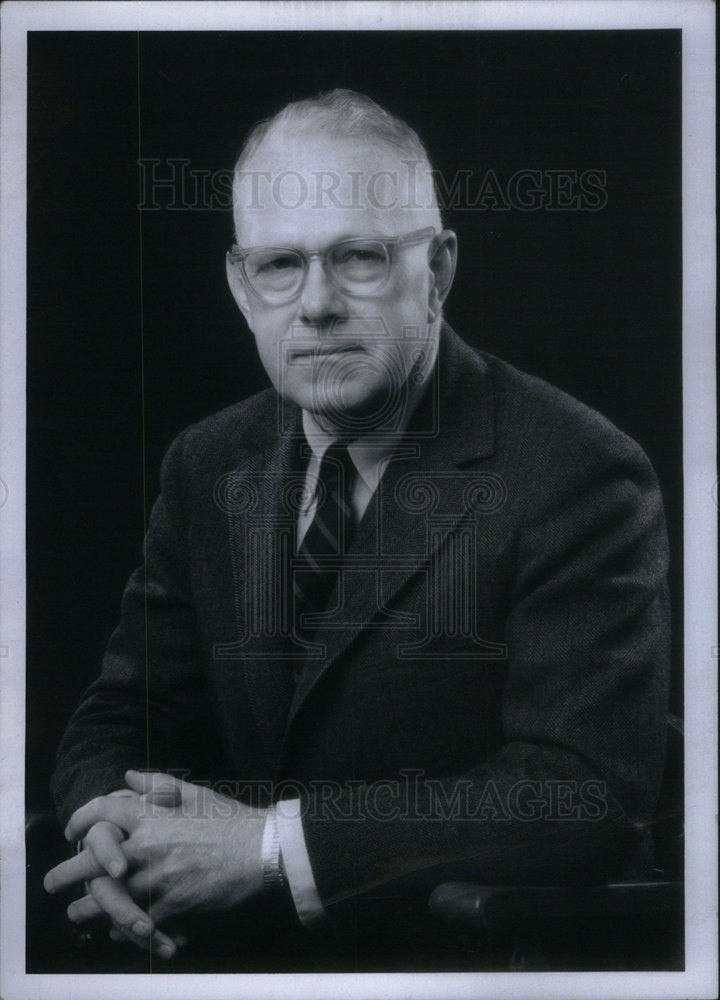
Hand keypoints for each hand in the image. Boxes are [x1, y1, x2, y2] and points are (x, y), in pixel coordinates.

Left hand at [48, 770, 265, 927]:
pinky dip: (123, 930)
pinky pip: (136, 923)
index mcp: (151, 817)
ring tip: (76, 914)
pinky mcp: (171, 907)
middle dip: (65, 873)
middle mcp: (146, 848)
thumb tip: (128, 777)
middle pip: (89, 862)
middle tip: (53, 882)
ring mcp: (156, 880)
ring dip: (86, 909)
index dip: (80, 819)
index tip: (71, 829)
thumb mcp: (194, 793)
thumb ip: (158, 784)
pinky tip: (115, 932)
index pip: (101, 812)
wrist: (260, 851)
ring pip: (106, 900)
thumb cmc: (229, 820)